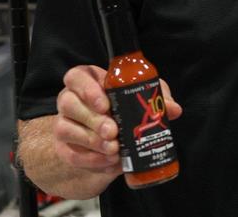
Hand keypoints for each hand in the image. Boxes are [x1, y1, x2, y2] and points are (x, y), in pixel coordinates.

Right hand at [53, 65, 182, 176]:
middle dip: (92, 119)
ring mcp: (65, 123)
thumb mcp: (145, 99)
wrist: (114, 145)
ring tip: (114, 148)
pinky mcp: (64, 147)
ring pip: (64, 128)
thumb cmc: (128, 111)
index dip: (87, 89)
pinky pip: (70, 153)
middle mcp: (71, 100)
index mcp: (88, 82)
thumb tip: (174, 109)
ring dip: (91, 140)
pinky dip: (90, 159)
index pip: (76, 76)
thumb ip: (158, 98)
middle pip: (67, 103)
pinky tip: (108, 160)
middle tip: (113, 131)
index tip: (105, 104)